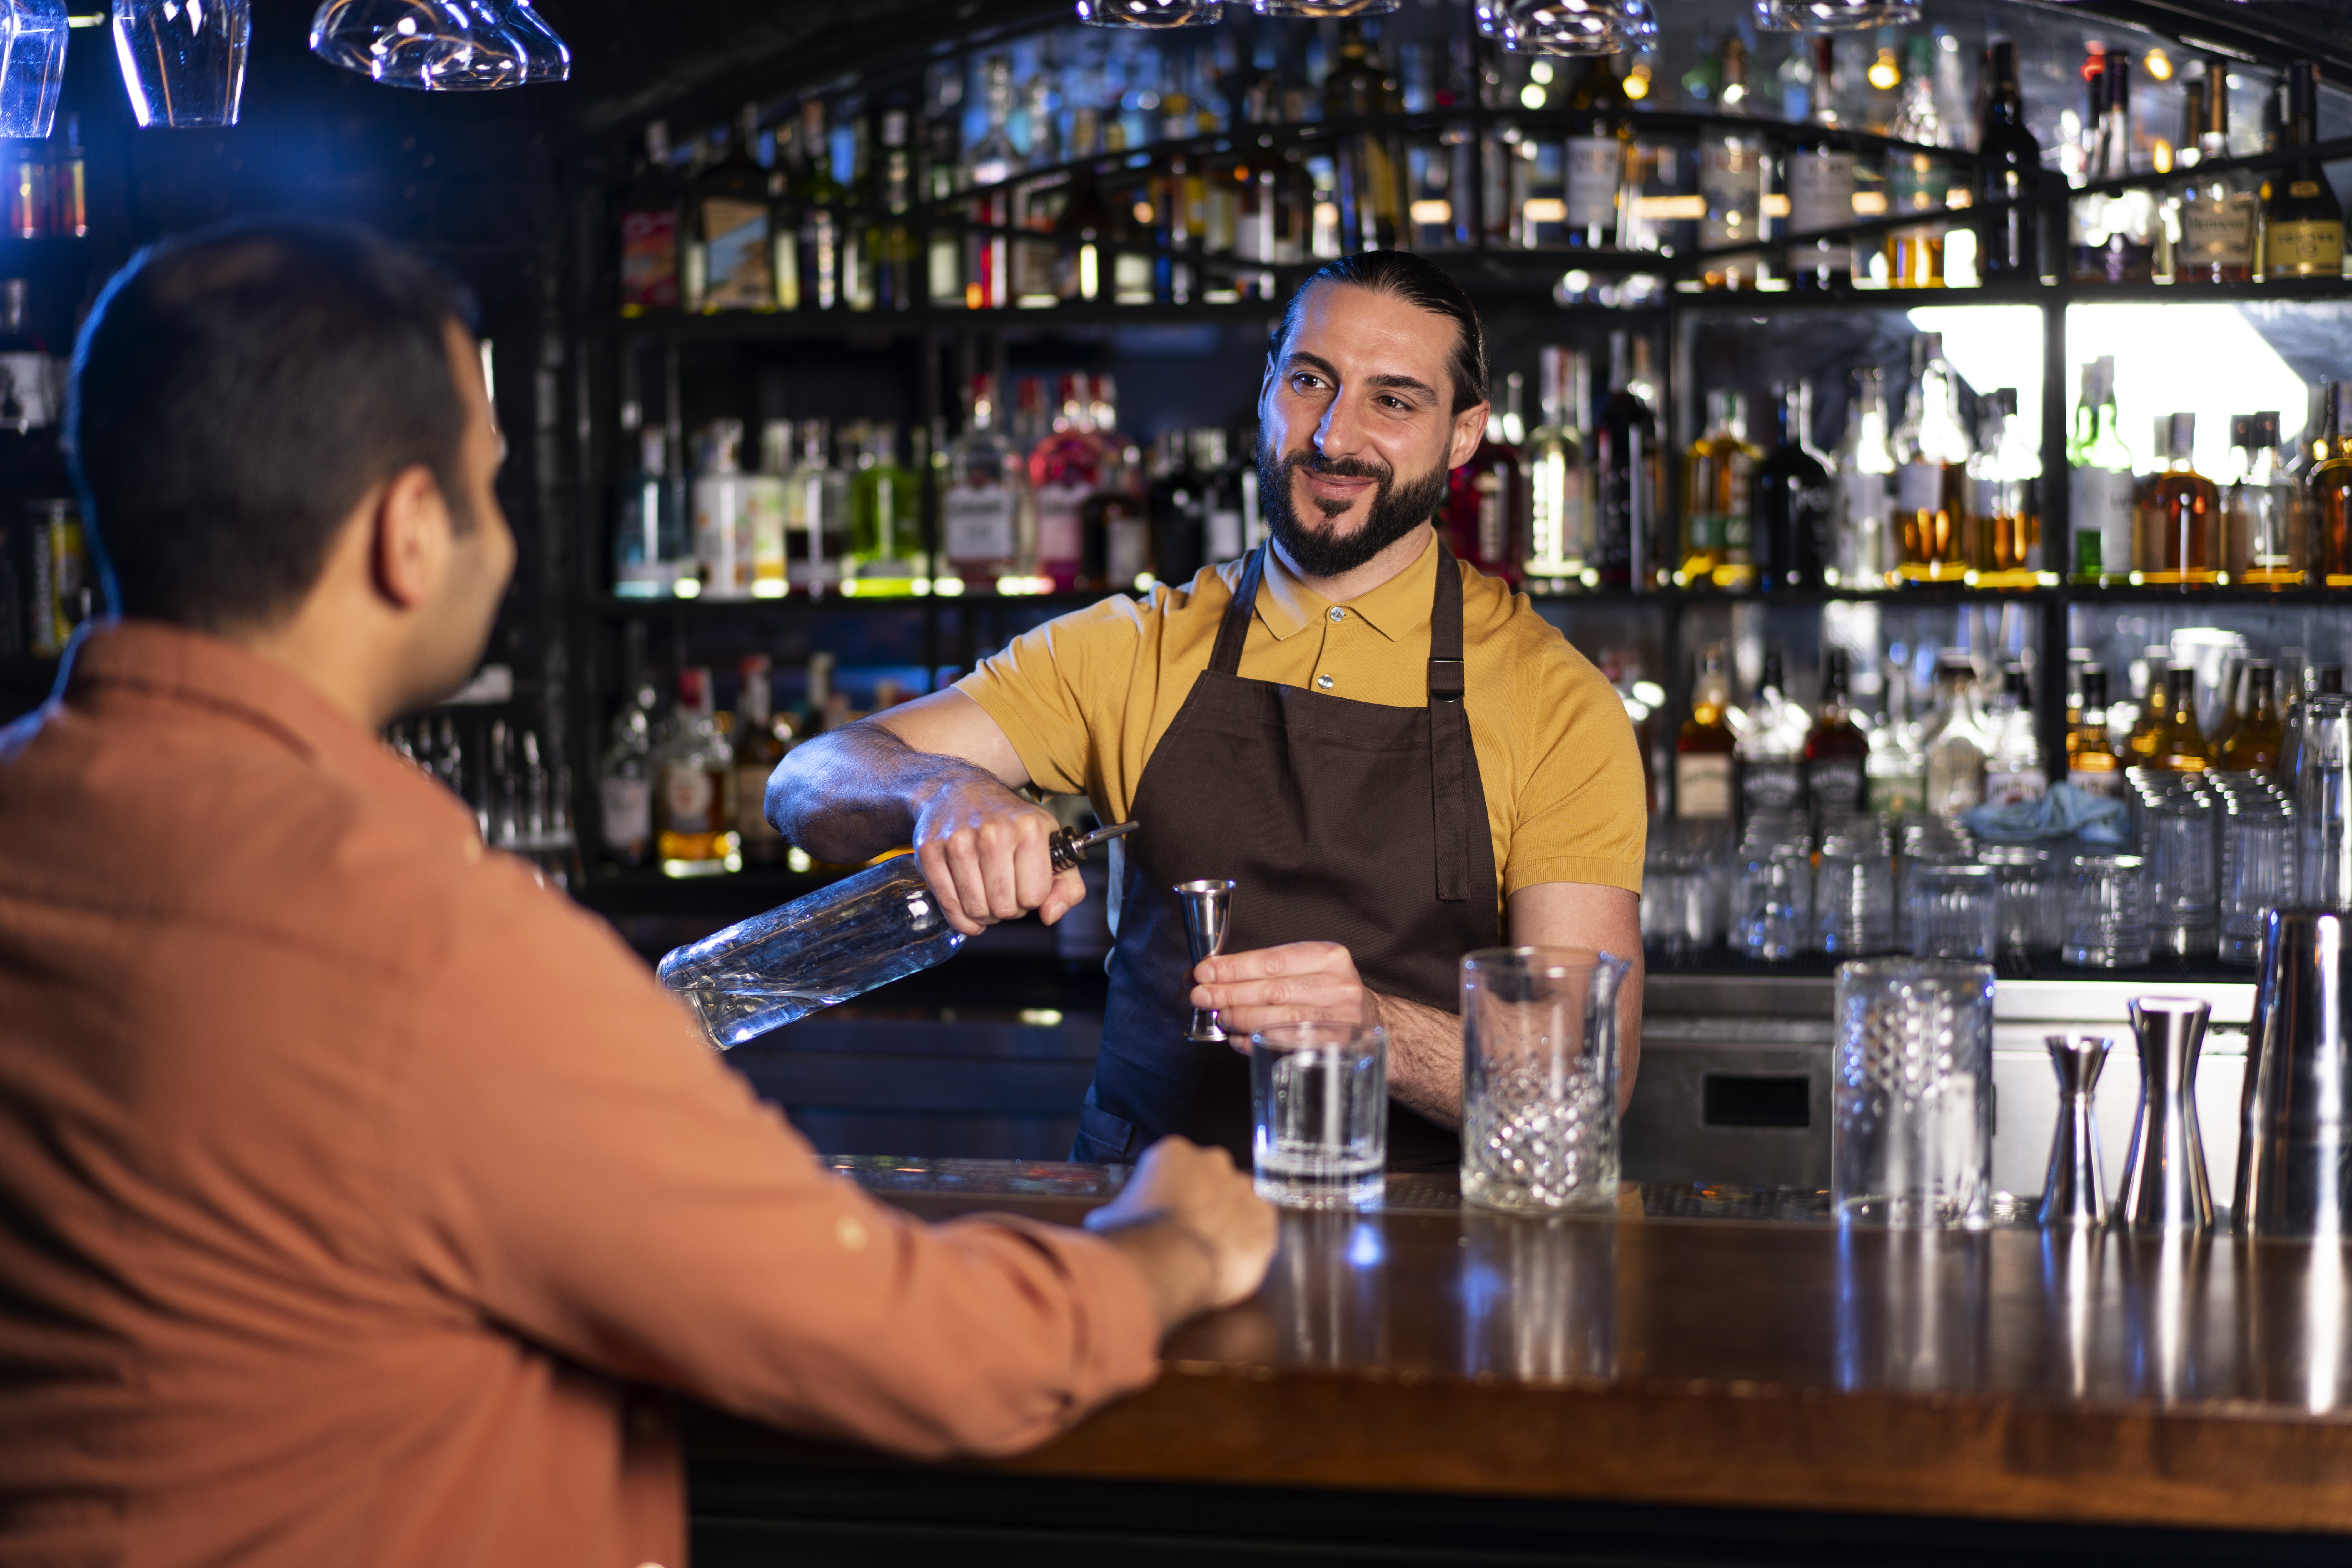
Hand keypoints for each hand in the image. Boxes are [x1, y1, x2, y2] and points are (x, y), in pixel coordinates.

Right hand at [910, 775, 1084, 936]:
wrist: (959, 790)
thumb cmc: (1010, 823)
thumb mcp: (1051, 844)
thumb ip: (1068, 886)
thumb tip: (1049, 916)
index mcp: (1030, 829)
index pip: (1034, 897)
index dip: (1030, 899)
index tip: (1024, 884)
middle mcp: (994, 833)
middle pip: (1004, 909)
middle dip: (1007, 909)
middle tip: (1003, 890)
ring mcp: (958, 842)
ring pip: (976, 910)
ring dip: (983, 913)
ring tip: (986, 892)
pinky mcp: (930, 851)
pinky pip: (948, 905)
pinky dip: (959, 916)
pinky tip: (967, 903)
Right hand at [1086, 1137, 1274, 1318]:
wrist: (1172, 1266)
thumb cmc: (1138, 1239)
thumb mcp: (1110, 1218)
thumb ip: (1121, 1210)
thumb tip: (1111, 1220)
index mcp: (1174, 1152)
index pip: (1174, 1165)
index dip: (1168, 1190)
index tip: (1163, 1211)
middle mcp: (1213, 1161)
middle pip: (1209, 1176)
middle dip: (1201, 1199)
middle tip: (1186, 1229)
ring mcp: (1243, 1187)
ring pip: (1237, 1198)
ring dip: (1227, 1217)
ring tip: (1209, 1246)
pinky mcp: (1265, 1217)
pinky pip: (1260, 1224)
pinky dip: (1249, 1238)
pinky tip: (1231, 1256)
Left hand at [1189, 941, 1380, 1048]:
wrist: (1373, 1021)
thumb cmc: (1328, 992)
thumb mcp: (1306, 968)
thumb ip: (1261, 969)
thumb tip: (1208, 974)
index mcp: (1328, 956)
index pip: (1272, 960)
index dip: (1233, 968)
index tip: (1204, 972)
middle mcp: (1338, 985)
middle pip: (1273, 990)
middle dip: (1229, 993)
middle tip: (1201, 996)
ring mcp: (1339, 1019)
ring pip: (1279, 1018)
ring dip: (1241, 1017)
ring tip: (1219, 1016)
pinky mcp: (1334, 1047)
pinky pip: (1287, 1044)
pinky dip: (1257, 1040)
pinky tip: (1238, 1038)